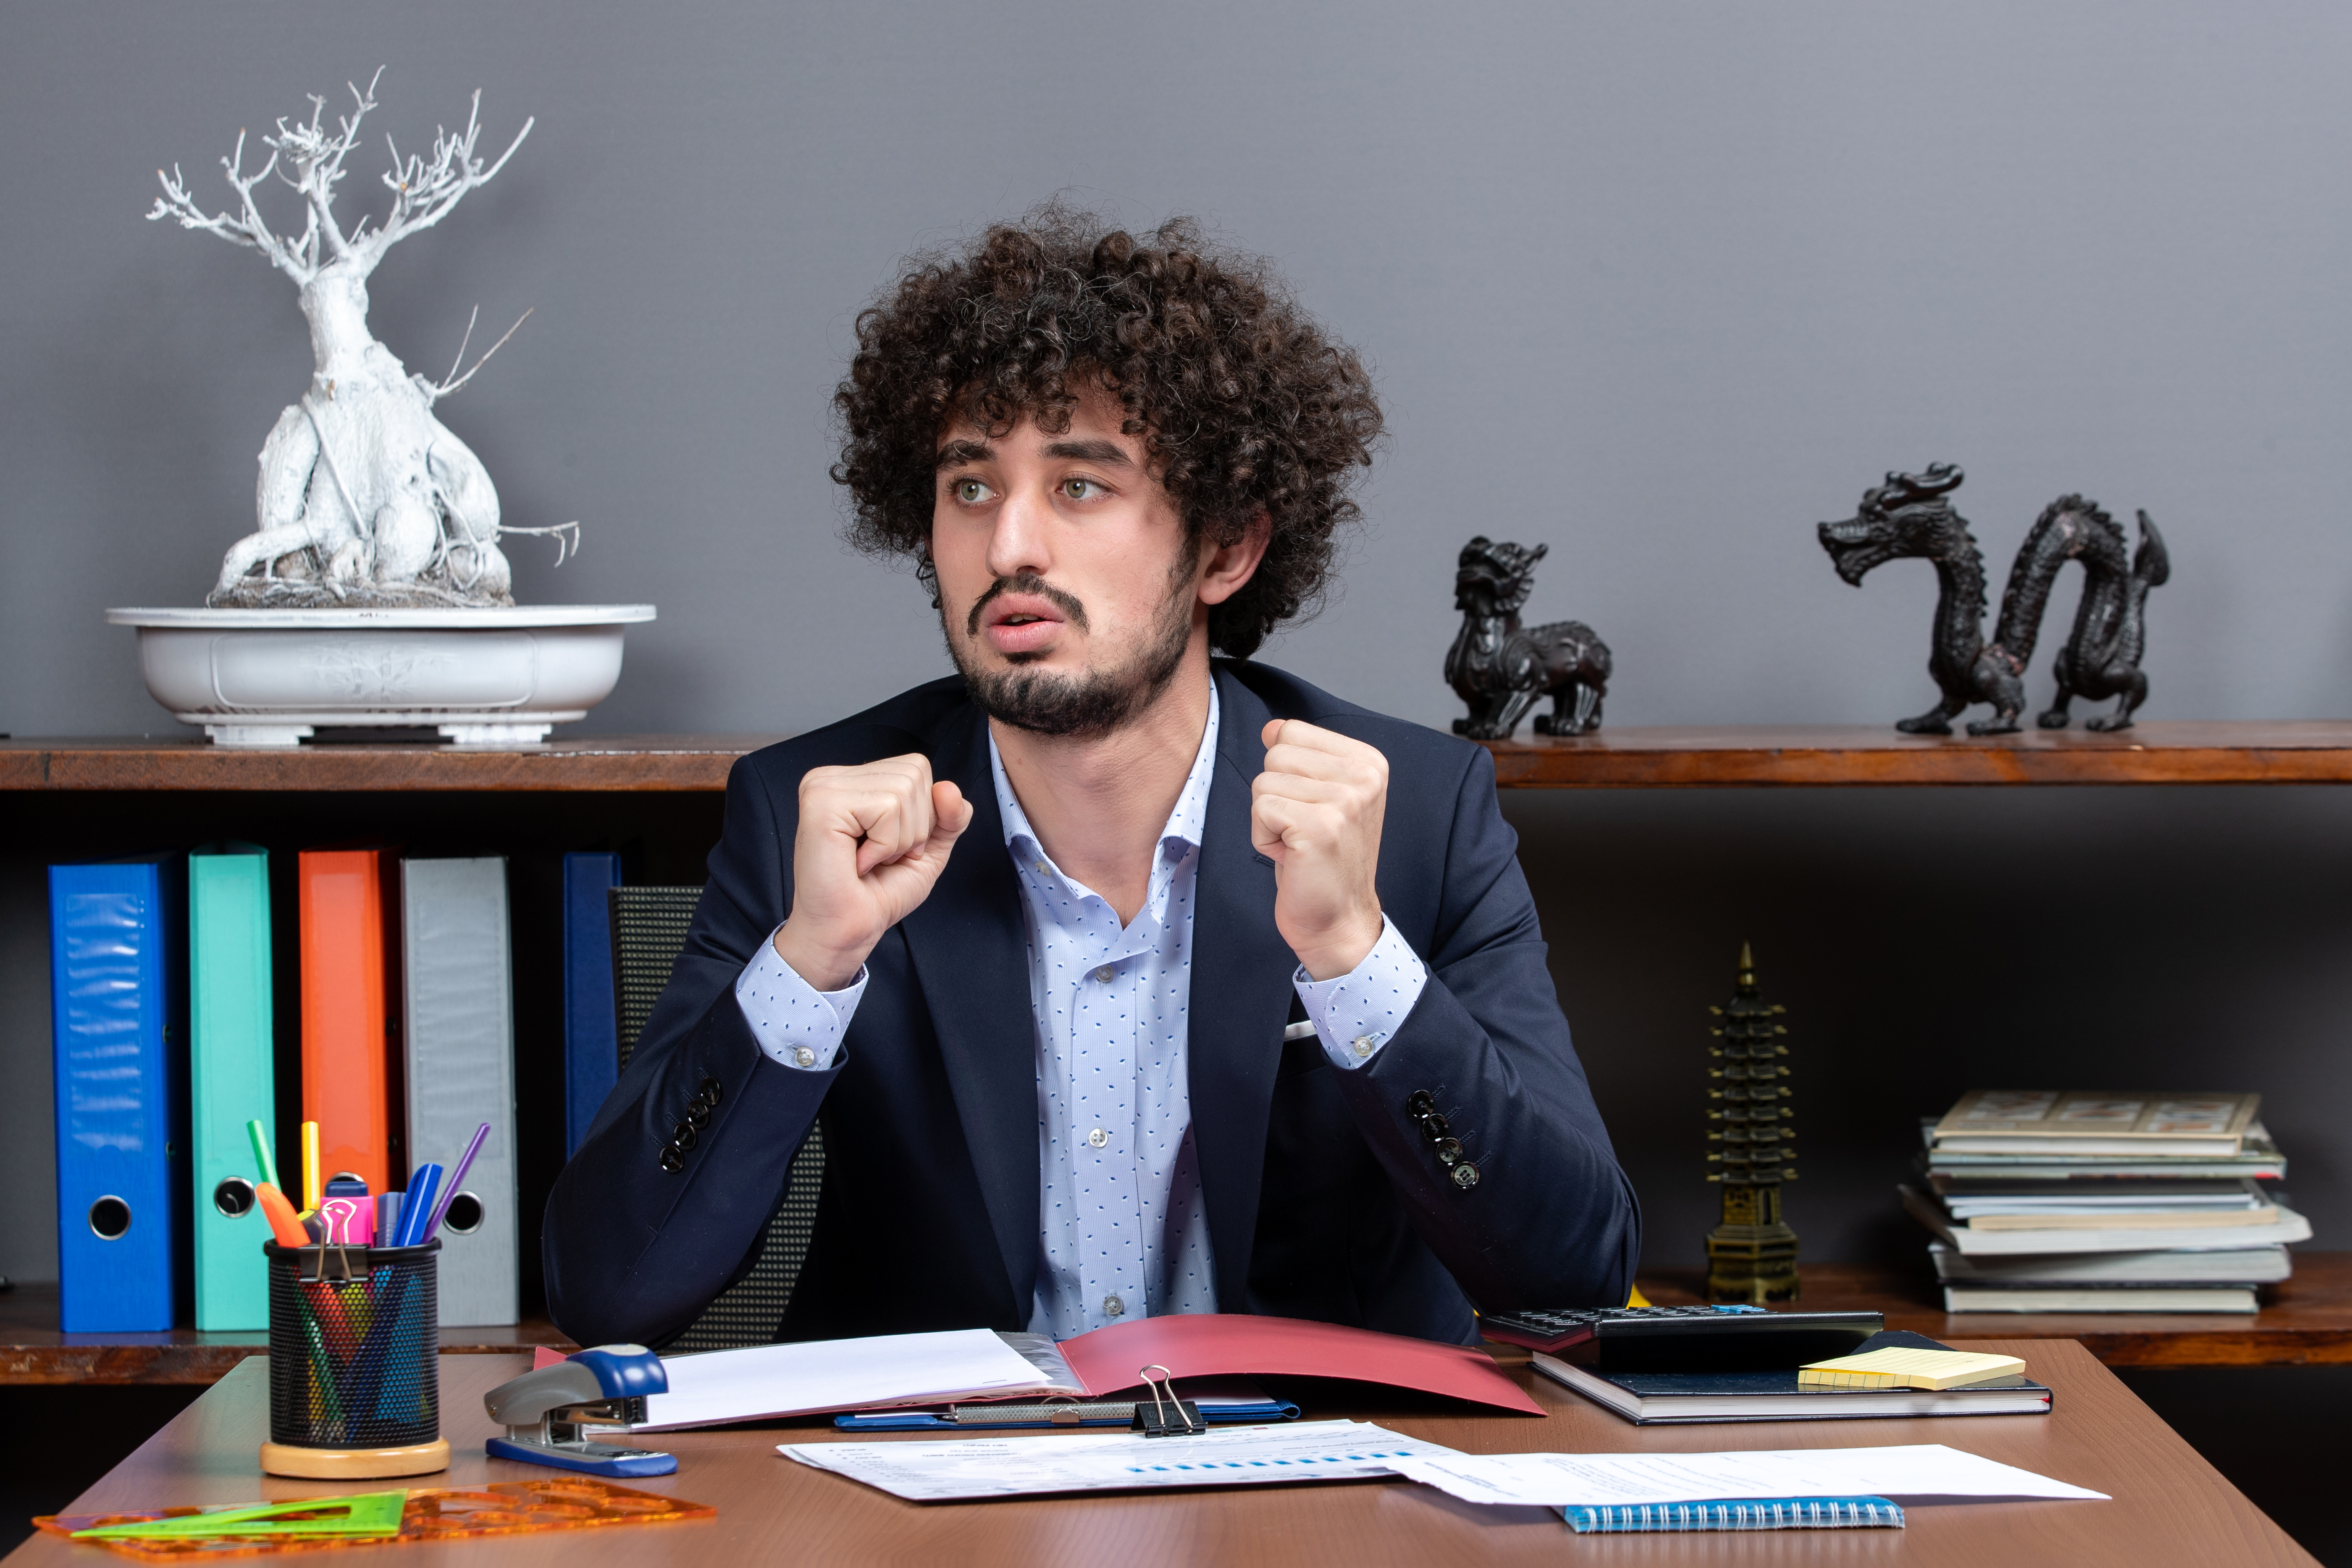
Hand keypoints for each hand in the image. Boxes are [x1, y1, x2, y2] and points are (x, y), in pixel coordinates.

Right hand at [772, 755, 972, 989]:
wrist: (849, 931)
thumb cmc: (878, 893)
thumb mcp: (929, 848)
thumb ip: (949, 816)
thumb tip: (949, 788)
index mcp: (852, 780)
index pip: (916, 767)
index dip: (922, 815)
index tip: (891, 847)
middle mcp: (833, 777)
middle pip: (914, 773)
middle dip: (913, 826)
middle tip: (881, 856)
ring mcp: (823, 786)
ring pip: (903, 790)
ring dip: (898, 839)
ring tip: (869, 860)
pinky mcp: (821, 803)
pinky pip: (886, 807)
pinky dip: (885, 844)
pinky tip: (859, 862)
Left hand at [1253, 719, 1387, 980]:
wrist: (1338, 919)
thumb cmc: (1324, 860)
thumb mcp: (1320, 797)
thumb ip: (1301, 757)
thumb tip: (1271, 728)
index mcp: (1368, 762)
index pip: (1292, 730)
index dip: (1286, 772)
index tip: (1310, 808)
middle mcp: (1364, 776)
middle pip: (1276, 753)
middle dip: (1274, 795)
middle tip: (1301, 830)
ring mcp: (1345, 800)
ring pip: (1264, 781)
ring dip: (1268, 819)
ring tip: (1297, 843)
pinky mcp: (1321, 826)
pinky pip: (1261, 808)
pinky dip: (1264, 838)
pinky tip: (1292, 856)